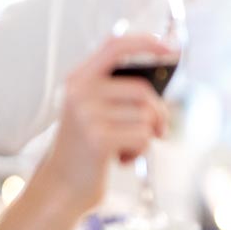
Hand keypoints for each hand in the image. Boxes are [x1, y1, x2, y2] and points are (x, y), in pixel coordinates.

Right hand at [36, 34, 169, 213]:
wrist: (61, 187)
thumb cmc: (86, 148)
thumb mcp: (93, 110)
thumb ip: (118, 90)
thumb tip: (161, 74)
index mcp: (78, 79)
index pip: (115, 46)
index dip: (145, 42)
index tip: (169, 49)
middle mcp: (79, 92)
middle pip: (142, 90)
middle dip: (158, 113)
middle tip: (158, 130)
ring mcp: (87, 115)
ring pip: (146, 116)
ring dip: (145, 136)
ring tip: (124, 146)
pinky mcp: (98, 139)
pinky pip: (143, 136)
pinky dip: (140, 150)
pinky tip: (121, 158)